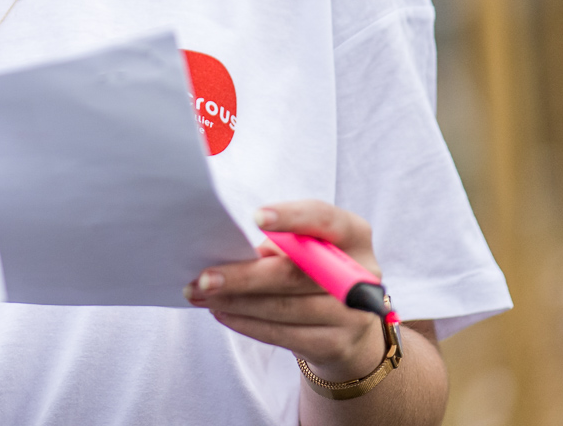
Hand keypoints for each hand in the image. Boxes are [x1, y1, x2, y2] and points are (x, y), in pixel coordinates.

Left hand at [182, 200, 387, 381]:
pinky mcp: (337, 345)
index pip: (325, 219)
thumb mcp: (307, 249)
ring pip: (284, 308)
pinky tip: (222, 313)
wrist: (348, 327)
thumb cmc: (314, 272)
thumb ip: (281, 244)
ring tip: (201, 295)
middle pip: (296, 274)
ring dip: (236, 302)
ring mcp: (353, 315)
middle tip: (204, 278)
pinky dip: (248, 324)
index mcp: (354, 235)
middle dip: (244, 276)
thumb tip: (229, 251)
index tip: (257, 217)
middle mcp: (361, 274)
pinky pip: (284, 334)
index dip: (293, 218)